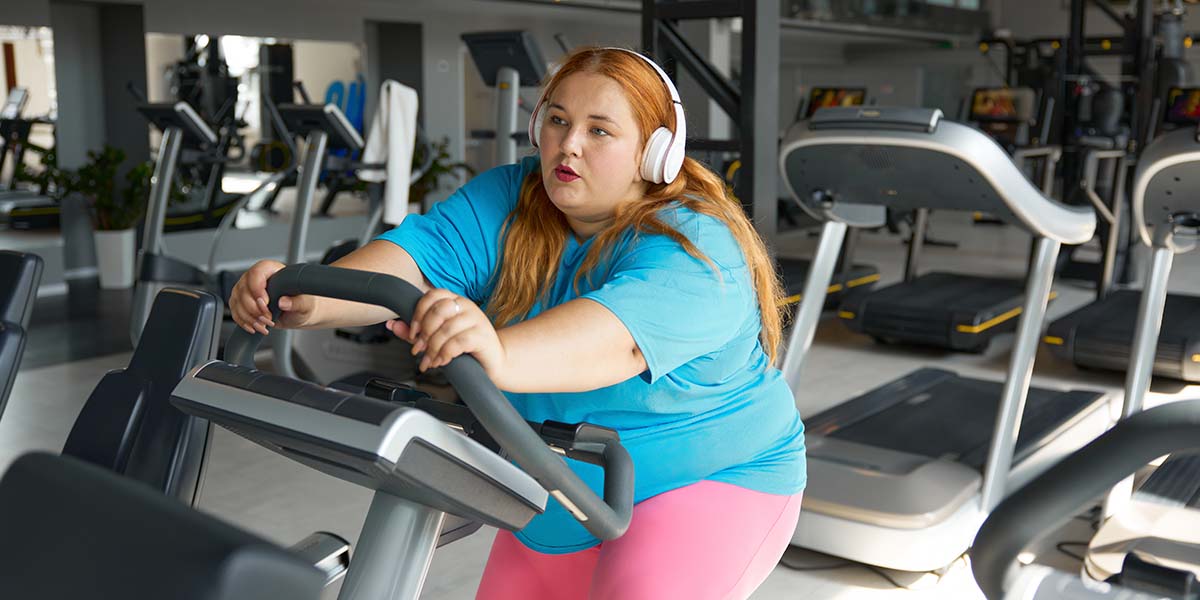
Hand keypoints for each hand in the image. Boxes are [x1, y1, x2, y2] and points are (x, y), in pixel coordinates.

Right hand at [228, 260, 316, 334]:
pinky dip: (244, 322)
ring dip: (249, 317)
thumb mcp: (305, 303)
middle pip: (243, 289)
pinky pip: (235, 311)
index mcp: (272, 269)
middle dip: (254, 308)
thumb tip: (284, 302)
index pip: (256, 273)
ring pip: (236, 301)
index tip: (266, 303)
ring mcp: (246, 289)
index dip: (258, 289)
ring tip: (264, 325)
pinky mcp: (242, 302)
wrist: (298, 313)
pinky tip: (255, 327)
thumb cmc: (303, 303)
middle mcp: (255, 277)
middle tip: (268, 318)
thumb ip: (298, 302)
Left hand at [386, 289, 505, 379]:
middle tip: (419, 349)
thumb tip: (392, 325)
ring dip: (433, 348)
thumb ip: (416, 331)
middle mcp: (466, 306)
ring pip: (446, 329)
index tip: (413, 333)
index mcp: (455, 300)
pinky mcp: (483, 336)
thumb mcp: (436, 338)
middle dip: (424, 333)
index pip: (432, 295)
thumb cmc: (466, 348)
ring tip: (430, 360)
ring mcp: (477, 319)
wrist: (493, 362)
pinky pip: (458, 342)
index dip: (418, 313)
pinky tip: (442, 361)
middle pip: (438, 310)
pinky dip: (445, 354)